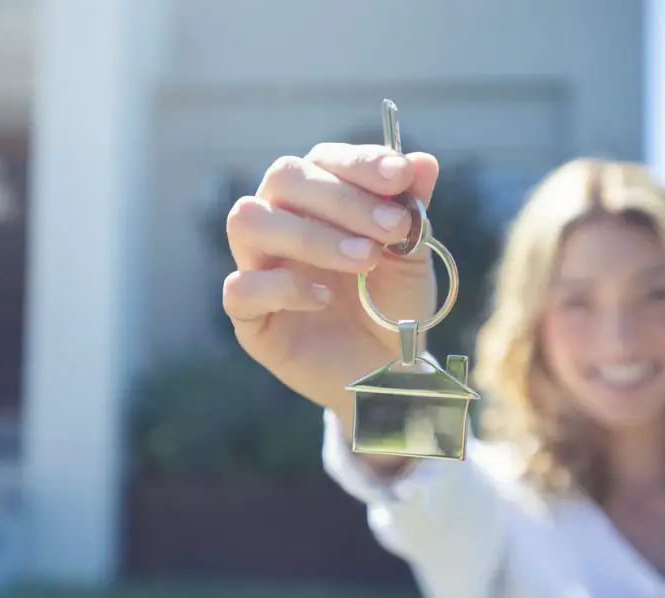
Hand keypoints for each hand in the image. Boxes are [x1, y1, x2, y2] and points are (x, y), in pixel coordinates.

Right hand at [222, 143, 439, 431]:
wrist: (390, 371)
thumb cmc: (394, 305)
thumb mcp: (412, 257)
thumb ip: (412, 211)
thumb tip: (424, 161)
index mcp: (318, 198)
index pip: (324, 159)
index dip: (360, 162)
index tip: (400, 176)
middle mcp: (280, 221)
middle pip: (283, 178)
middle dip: (342, 199)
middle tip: (393, 228)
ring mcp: (258, 266)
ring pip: (248, 221)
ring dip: (310, 235)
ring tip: (364, 261)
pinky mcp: (249, 316)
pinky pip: (241, 288)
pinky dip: (283, 287)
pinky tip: (323, 299)